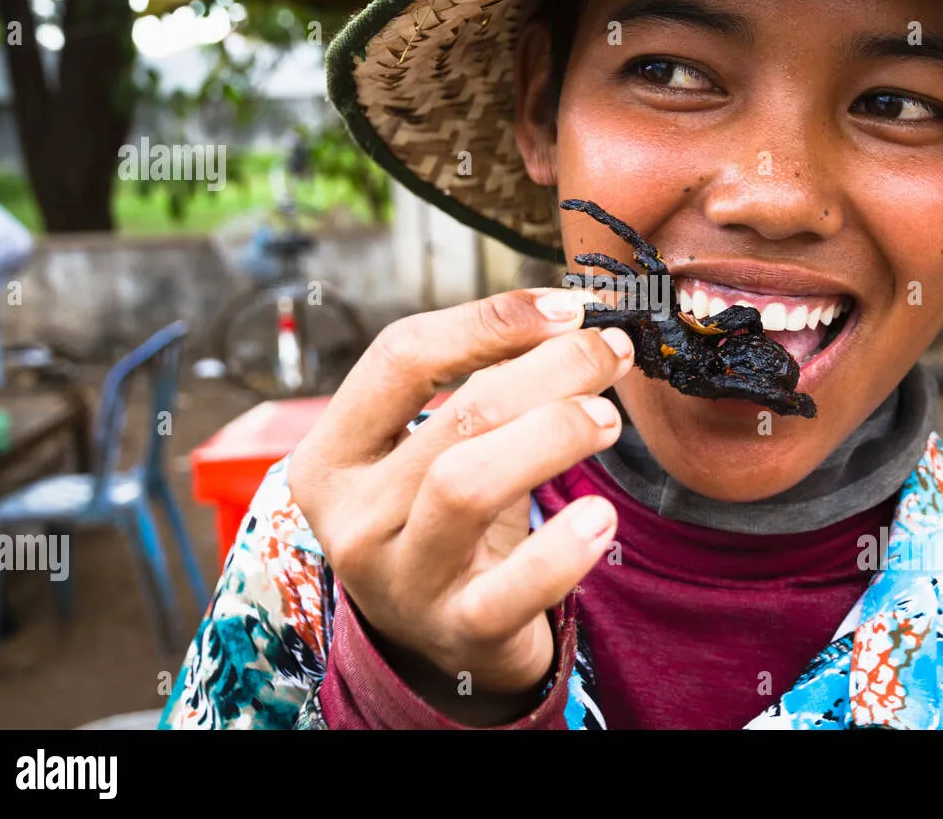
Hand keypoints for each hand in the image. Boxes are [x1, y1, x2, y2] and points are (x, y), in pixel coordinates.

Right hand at [287, 288, 632, 723]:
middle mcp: (353, 518)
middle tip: (610, 352)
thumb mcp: (432, 452)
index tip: (568, 307)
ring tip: (607, 419)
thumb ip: (478, 385)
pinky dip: (564, 547)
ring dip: (555, 434)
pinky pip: (514, 587)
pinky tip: (601, 515)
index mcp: (332, 455)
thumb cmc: (439, 519)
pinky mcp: (460, 631)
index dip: (491, 320)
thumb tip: (568, 317)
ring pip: (469, 485)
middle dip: (549, 369)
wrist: (437, 637)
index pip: (399, 356)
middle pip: (453, 416)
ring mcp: (402, 580)